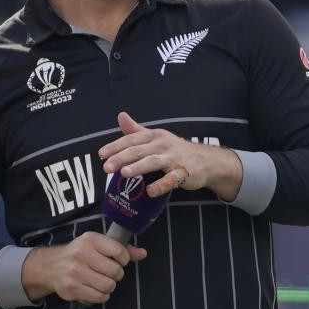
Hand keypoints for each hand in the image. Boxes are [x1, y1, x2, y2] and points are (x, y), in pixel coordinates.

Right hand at [22, 232, 146, 304]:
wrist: (50, 266)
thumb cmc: (79, 254)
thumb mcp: (98, 245)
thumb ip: (122, 249)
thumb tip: (143, 253)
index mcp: (90, 240)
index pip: (120, 252)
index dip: (124, 260)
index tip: (118, 261)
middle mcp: (81, 254)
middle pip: (116, 272)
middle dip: (116, 275)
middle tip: (107, 272)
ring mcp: (76, 272)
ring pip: (109, 286)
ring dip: (108, 287)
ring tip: (100, 281)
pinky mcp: (72, 288)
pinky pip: (99, 297)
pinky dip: (101, 296)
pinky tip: (94, 289)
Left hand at [99, 112, 243, 201]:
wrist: (206, 161)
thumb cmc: (177, 151)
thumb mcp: (156, 138)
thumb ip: (137, 130)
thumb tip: (121, 116)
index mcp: (154, 136)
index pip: (131, 139)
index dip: (116, 146)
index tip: (101, 154)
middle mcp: (163, 145)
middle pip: (139, 150)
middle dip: (121, 158)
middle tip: (106, 167)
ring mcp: (174, 159)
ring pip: (153, 162)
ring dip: (138, 167)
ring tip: (124, 173)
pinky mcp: (183, 172)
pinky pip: (171, 179)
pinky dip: (161, 185)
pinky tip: (150, 191)